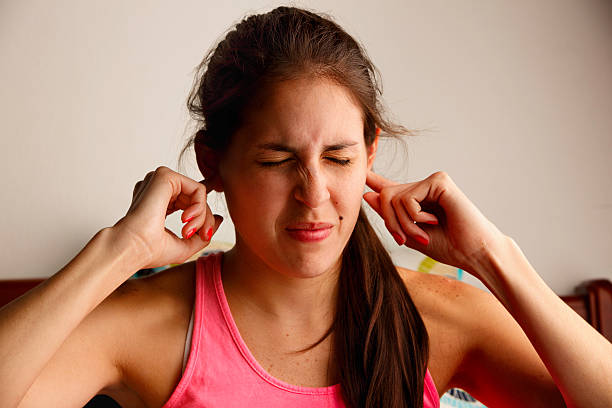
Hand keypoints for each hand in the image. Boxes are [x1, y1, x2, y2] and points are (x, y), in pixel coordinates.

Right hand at [112, 166, 222, 269]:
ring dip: (202, 216)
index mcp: (158, 202)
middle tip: (201, 236)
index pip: (190, 202)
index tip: (203, 236)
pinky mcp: (165, 176)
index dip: (203, 218)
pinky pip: (198, 189)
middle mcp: (158, 189)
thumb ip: (203, 231)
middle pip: (197, 198)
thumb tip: (219, 218)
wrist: (130, 249)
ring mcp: (160, 181)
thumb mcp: (184, 245)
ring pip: (199, 193)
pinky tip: (187, 220)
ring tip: (189, 231)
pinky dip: (199, 207)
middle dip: (205, 220)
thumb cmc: (148, 251)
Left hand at [363, 170, 506, 277]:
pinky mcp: (439, 180)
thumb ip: (389, 215)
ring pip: (392, 197)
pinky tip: (434, 221)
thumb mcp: (409, 234)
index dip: (373, 178)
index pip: (389, 186)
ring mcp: (432, 181)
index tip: (360, 168)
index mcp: (416, 200)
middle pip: (384, 196)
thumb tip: (367, 194)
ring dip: (404, 223)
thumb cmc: (448, 247)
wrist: (473, 253)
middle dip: (391, 222)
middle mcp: (423, 187)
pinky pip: (407, 198)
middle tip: (406, 238)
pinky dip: (415, 216)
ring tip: (424, 234)